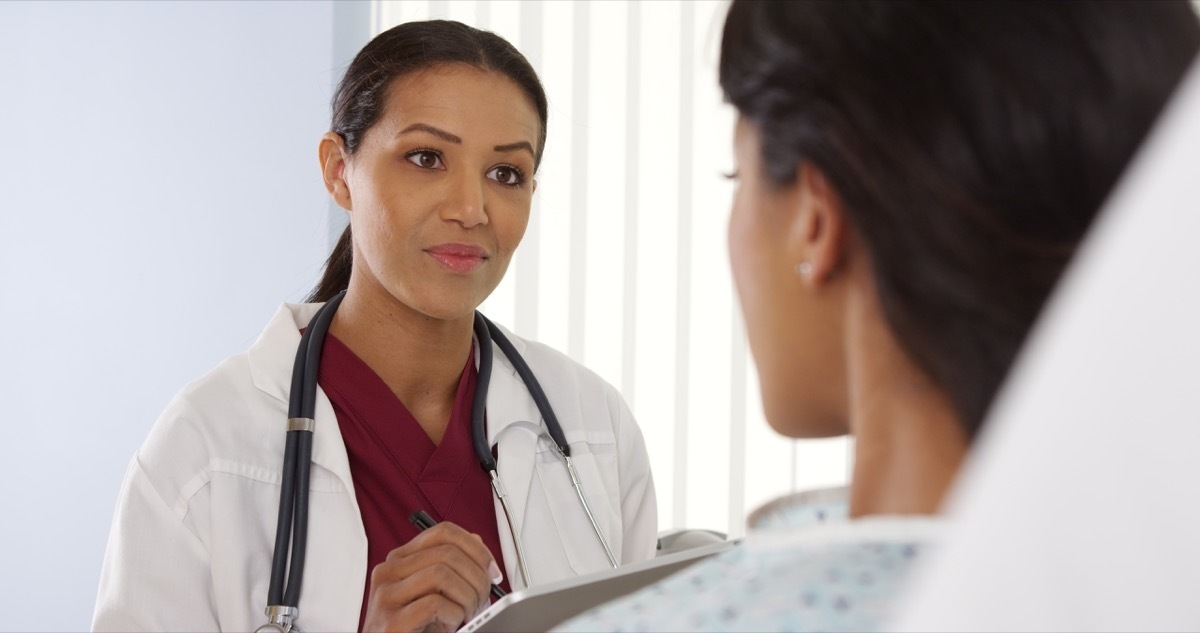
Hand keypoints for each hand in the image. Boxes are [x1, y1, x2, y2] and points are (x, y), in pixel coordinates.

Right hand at [361, 521, 500, 632]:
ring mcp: (386, 596)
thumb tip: (477, 543)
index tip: (492, 571)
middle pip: (447, 553)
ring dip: (467, 597)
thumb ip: (451, 565)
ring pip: (442, 574)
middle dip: (477, 577)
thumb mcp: (435, 591)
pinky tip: (450, 624)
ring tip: (466, 614)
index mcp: (400, 559)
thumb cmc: (416, 627)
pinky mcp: (391, 622)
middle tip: (483, 599)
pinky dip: (454, 614)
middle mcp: (388, 572)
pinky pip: (434, 604)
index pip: (444, 532)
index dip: (476, 549)